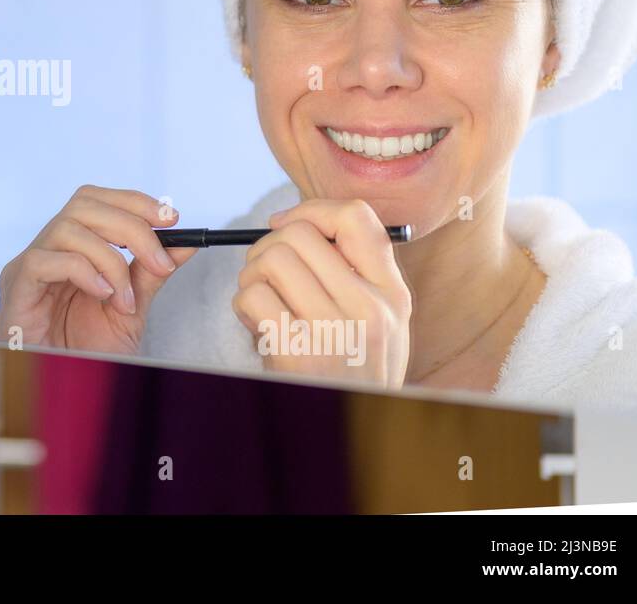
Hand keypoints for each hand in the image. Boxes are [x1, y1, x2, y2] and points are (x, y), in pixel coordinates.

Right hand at [0, 185, 196, 353]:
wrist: (69, 388)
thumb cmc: (90, 350)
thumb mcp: (131, 307)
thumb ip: (152, 271)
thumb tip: (186, 242)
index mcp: (70, 248)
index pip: (96, 200)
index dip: (133, 202)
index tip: (169, 218)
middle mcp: (47, 250)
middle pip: (84, 204)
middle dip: (131, 226)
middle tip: (160, 260)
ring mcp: (26, 268)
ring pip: (67, 228)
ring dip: (110, 260)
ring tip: (124, 299)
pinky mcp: (15, 289)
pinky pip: (43, 261)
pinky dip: (82, 272)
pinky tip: (101, 295)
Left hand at [232, 198, 410, 386]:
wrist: (350, 426)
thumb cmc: (353, 371)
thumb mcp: (380, 321)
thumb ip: (355, 272)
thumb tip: (294, 222)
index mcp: (392, 293)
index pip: (357, 216)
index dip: (311, 210)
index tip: (286, 225)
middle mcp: (370, 307)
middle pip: (299, 234)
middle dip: (267, 247)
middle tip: (266, 275)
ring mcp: (334, 330)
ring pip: (271, 260)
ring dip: (251, 277)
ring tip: (262, 302)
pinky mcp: (298, 352)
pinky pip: (252, 297)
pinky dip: (243, 306)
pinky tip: (258, 327)